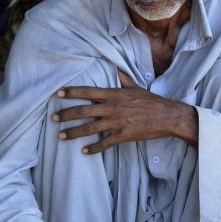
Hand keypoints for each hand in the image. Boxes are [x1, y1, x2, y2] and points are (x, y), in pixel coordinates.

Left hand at [52, 71, 197, 154]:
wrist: (167, 116)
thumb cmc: (152, 101)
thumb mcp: (136, 87)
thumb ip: (123, 79)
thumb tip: (115, 69)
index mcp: (115, 95)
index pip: (89, 92)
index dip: (72, 92)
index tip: (58, 93)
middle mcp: (112, 108)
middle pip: (83, 111)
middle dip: (66, 115)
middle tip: (53, 118)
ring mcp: (116, 123)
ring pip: (90, 128)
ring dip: (73, 133)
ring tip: (60, 136)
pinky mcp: (123, 136)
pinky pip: (104, 143)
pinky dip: (93, 148)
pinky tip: (84, 152)